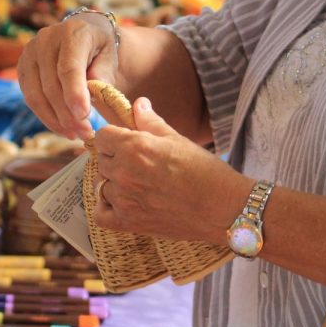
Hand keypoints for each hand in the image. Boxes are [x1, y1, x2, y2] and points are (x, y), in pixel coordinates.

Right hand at [17, 14, 118, 139]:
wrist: (83, 34)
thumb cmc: (100, 48)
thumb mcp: (111, 56)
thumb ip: (104, 72)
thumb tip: (94, 92)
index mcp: (72, 32)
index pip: (69, 68)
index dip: (75, 94)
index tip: (84, 117)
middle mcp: (45, 40)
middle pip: (51, 86)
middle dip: (68, 115)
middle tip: (85, 133)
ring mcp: (29, 54)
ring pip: (37, 96)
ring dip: (56, 120)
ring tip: (75, 134)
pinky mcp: (22, 69)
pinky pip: (30, 99)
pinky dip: (46, 117)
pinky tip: (63, 127)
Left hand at [91, 97, 252, 242]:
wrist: (224, 209)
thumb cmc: (205, 172)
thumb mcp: (177, 140)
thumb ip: (151, 122)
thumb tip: (138, 104)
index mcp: (134, 147)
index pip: (102, 136)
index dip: (114, 138)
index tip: (125, 142)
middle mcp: (123, 172)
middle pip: (102, 160)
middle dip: (115, 159)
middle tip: (138, 165)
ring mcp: (123, 200)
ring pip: (101, 185)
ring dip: (114, 183)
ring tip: (137, 185)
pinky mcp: (128, 223)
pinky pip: (101, 214)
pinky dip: (107, 208)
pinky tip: (122, 203)